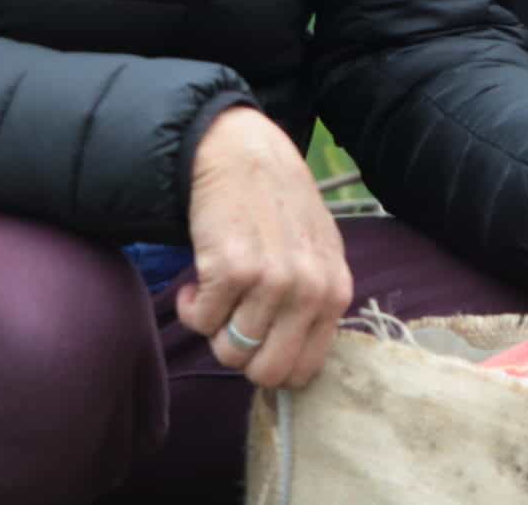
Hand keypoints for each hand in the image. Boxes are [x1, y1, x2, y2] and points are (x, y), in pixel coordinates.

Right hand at [176, 107, 354, 390]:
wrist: (243, 156)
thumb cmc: (278, 206)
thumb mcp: (317, 253)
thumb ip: (314, 303)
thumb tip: (294, 364)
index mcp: (335, 292)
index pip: (304, 370)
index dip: (272, 364)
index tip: (256, 342)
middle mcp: (309, 291)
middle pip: (266, 372)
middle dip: (242, 355)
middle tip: (233, 320)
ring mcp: (272, 282)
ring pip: (229, 351)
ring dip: (214, 327)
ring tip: (218, 291)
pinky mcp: (231, 270)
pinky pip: (201, 322)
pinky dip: (192, 307)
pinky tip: (199, 279)